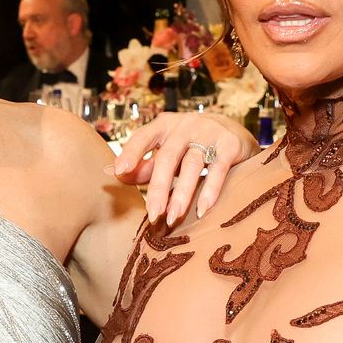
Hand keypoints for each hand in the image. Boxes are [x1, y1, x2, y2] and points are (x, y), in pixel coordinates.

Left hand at [113, 110, 260, 224]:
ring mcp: (209, 133)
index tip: (119, 171)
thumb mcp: (166, 151)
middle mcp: (185, 126)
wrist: (233, 132)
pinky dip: (210, 190)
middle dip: (158, 187)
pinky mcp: (229, 145)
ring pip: (192, 166)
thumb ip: (142, 164)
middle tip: (152, 214)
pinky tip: (202, 209)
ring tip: (173, 217)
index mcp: (164, 125)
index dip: (131, 153)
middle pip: (167, 158)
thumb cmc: (190, 145)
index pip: (143, 137)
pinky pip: (218, 170)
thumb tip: (110, 173)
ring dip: (181, 194)